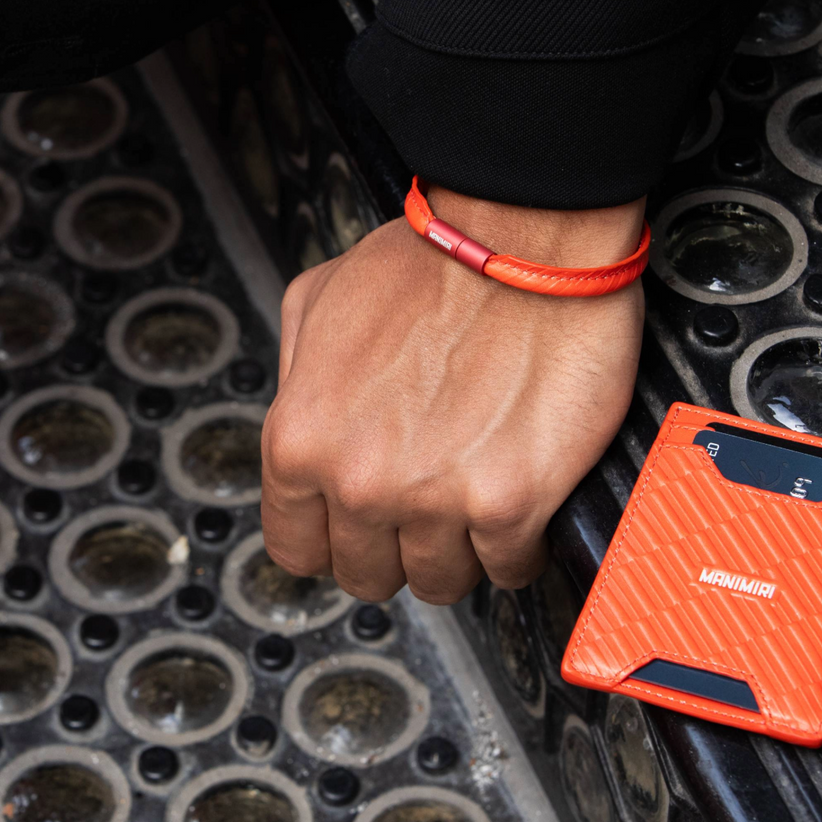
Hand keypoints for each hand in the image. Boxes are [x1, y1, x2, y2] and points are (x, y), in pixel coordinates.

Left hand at [260, 184, 645, 603]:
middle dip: (395, 547)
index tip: (357, 529)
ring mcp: (433, 499)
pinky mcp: (510, 504)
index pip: (296, 549)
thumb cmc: (432, 261)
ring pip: (438, 583)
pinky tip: (520, 506)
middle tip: (423, 508)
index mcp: (300, 439)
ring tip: (474, 500)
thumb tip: (306, 431)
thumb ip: (296, 379)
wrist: (526, 239)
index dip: (331, 540)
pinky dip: (518, 547)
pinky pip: (509, 570)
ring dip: (458, 550)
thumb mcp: (315, 302)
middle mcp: (358, 480)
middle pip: (366, 575)